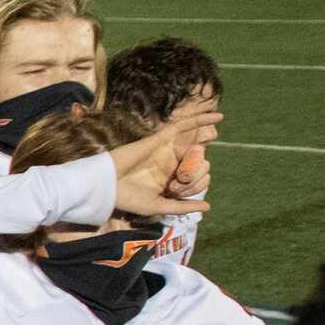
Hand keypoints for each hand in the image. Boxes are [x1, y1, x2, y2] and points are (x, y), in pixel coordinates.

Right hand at [110, 99, 221, 217]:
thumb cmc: (128, 199)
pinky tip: (218, 117)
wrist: (106, 187)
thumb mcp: (158, 206)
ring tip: (199, 154)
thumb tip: (207, 207)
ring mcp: (165, 149)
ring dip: (200, 149)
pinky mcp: (159, 138)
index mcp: (169, 179)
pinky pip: (183, 126)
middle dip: (197, 173)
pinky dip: (200, 120)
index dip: (197, 185)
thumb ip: (182, 206)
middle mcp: (169, 163)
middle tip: (178, 183)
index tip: (181, 192)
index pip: (196, 179)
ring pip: (193, 146)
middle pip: (198, 162)